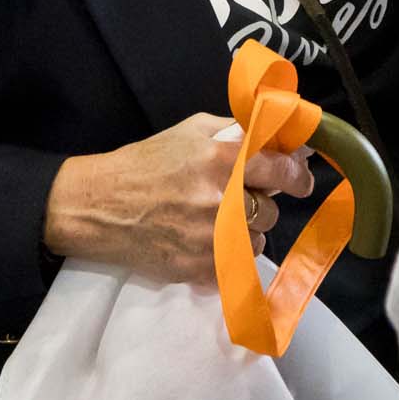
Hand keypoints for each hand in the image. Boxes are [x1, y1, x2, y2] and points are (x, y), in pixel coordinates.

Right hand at [41, 114, 315, 285]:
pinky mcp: (197, 268)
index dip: (295, 175)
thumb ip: (236, 133)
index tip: (300, 180)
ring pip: (258, 240)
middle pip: (270, 209)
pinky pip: (237, 266)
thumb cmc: (145, 162)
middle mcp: (219, 199)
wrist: (98, 207)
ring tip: (221, 221)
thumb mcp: (191, 131)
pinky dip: (230, 256)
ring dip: (247, 231)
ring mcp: (209, 238)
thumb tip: (280, 137)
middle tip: (242, 197)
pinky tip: (210, 242)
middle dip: (261, 203)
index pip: (280, 169)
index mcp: (219, 159)